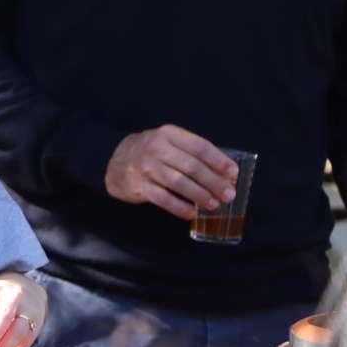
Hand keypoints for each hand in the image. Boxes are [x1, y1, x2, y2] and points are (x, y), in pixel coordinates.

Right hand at [104, 124, 238, 220]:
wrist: (112, 162)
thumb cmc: (148, 153)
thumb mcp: (167, 142)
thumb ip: (190, 152)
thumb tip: (223, 171)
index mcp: (168, 134)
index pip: (199, 146)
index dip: (219, 161)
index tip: (233, 173)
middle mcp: (156, 148)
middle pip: (191, 166)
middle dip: (214, 182)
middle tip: (229, 194)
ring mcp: (146, 167)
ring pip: (179, 183)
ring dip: (200, 195)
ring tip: (214, 204)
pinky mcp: (140, 186)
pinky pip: (164, 199)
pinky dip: (180, 207)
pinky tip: (192, 213)